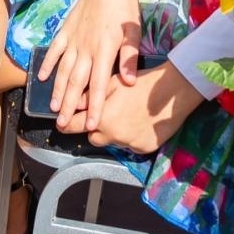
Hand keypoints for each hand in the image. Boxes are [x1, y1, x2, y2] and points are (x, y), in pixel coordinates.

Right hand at [39, 0, 142, 130]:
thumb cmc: (125, 7)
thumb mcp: (134, 31)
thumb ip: (130, 58)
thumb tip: (129, 83)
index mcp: (104, 50)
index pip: (98, 85)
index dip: (93, 106)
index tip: (90, 124)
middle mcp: (86, 47)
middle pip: (76, 82)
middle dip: (69, 105)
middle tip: (62, 124)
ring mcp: (73, 38)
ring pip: (63, 69)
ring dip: (57, 89)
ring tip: (52, 106)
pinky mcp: (66, 29)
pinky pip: (54, 49)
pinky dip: (47, 63)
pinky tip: (40, 76)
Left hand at [56, 63, 203, 153]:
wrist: (172, 94)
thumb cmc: (141, 84)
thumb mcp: (112, 83)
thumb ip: (90, 96)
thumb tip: (74, 103)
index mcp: (101, 118)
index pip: (73, 126)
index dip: (66, 124)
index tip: (62, 124)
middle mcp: (112, 136)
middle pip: (93, 138)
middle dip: (95, 128)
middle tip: (107, 114)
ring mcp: (128, 145)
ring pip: (112, 142)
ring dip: (114, 133)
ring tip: (127, 116)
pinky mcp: (142, 150)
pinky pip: (129, 146)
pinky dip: (131, 137)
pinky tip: (139, 123)